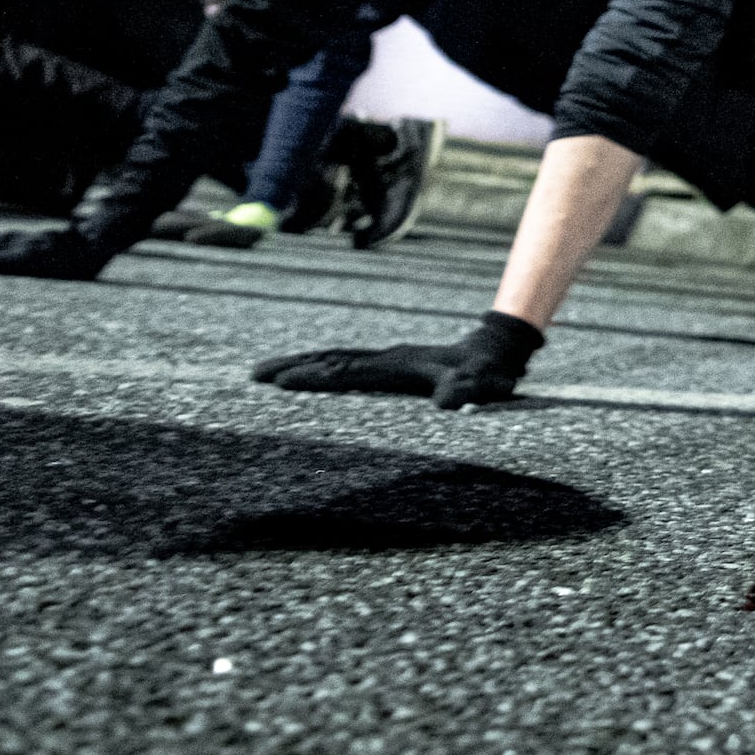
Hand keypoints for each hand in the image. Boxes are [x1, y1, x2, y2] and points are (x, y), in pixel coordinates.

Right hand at [253, 311, 542, 408]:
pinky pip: (346, 365)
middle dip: (293, 367)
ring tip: (264, 373)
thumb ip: (467, 392)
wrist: (499, 351)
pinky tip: (307, 375)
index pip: (347, 372)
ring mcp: (387, 360)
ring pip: (335, 359)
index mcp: (397, 366)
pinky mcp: (390, 365)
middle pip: (331, 360)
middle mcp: (387, 359)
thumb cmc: (489, 375)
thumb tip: (448, 403)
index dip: (315, 377)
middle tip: (255, 375)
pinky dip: (320, 368)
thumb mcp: (482, 385)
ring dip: (301, 364)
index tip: (281, 382)